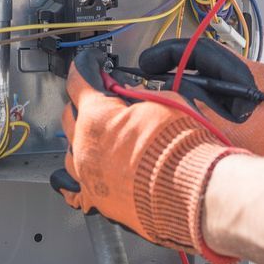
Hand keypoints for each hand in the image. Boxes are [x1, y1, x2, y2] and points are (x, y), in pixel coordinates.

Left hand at [50, 52, 238, 261]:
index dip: (88, 66)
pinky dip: (74, 179)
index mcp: (97, 116)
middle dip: (84, 103)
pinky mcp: (98, 200)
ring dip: (81, 138)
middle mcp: (85, 146)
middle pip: (70, 115)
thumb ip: (137, 95)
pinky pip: (73, 190)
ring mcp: (88, 175)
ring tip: (98, 135)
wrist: (193, 190)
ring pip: (70, 151)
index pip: (79, 80)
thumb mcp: (163, 101)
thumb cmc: (182, 148)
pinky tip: (78, 174)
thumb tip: (129, 93)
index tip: (92, 63)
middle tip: (103, 99)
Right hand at [136, 38, 263, 156]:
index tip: (149, 63)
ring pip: (229, 90)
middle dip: (184, 80)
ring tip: (184, 118)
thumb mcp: (219, 131)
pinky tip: (214, 134)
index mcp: (253, 76)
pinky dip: (224, 113)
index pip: (203, 49)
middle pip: (216, 69)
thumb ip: (191, 106)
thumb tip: (167, 91)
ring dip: (204, 100)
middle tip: (160, 93)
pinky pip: (245, 106)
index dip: (169, 55)